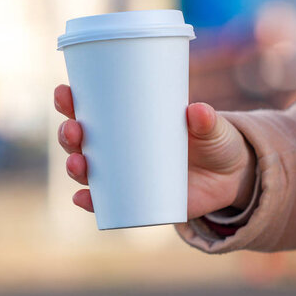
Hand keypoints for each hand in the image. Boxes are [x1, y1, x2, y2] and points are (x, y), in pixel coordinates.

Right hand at [54, 84, 256, 218]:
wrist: (231, 177)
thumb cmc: (216, 141)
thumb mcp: (215, 128)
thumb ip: (208, 121)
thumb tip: (197, 111)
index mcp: (132, 121)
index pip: (93, 108)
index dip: (72, 101)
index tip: (65, 92)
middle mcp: (122, 147)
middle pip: (82, 140)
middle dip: (69, 134)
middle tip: (74, 130)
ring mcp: (127, 175)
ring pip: (88, 171)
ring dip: (74, 167)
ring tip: (78, 165)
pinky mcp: (137, 199)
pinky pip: (107, 203)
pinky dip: (92, 202)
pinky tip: (83, 199)